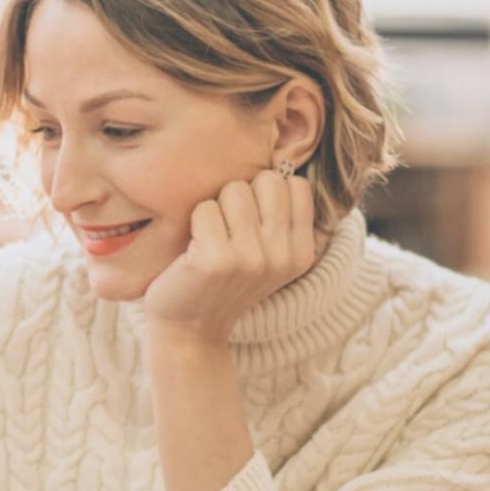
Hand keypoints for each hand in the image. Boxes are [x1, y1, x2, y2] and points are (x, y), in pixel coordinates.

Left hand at [143, 170, 317, 347]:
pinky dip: (193, 224)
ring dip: (215, 210)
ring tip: (210, 241)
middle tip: (227, 231)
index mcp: (301, 252)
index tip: (250, 223)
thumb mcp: (264, 254)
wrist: (188, 330)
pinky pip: (204, 209)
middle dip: (241, 195)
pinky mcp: (218, 260)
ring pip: (233, 190)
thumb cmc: (220, 281)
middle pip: (267, 179)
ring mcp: (252, 259)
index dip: (265, 193)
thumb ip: (278, 217)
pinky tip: (193, 252)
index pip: (295, 184)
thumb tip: (282, 160)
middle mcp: (283, 256)